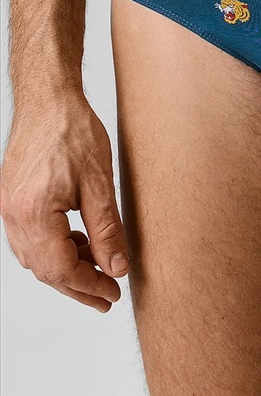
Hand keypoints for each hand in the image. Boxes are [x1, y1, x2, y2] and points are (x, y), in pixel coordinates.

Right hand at [0, 92, 128, 311]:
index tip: (112, 295)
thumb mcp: (99, 183)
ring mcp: (9, 209)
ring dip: (66, 267)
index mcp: (33, 214)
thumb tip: (116, 267)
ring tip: (98, 268)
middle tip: (107, 296)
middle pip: (44, 270)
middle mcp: (14, 216)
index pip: (60, 270)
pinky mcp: (13, 200)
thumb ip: (107, 229)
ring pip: (36, 257)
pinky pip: (31, 238)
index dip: (88, 287)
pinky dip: (55, 247)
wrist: (48, 98)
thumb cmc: (71, 130)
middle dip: (77, 285)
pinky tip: (79, 241)